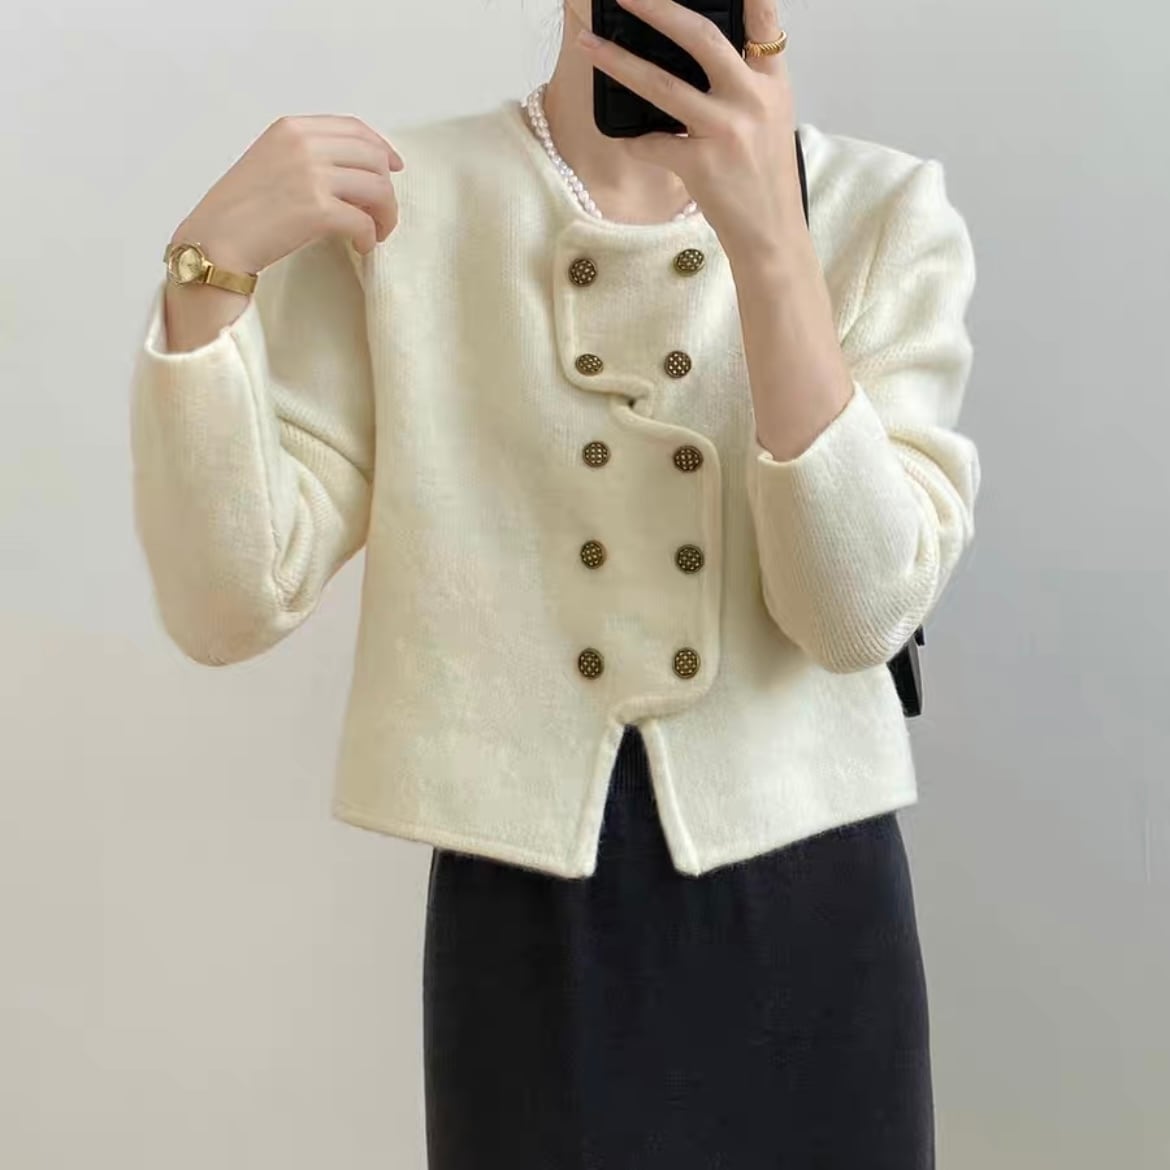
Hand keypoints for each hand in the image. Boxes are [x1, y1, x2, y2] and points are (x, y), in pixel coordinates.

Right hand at [171, 114, 405, 275]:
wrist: (214, 241)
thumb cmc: (241, 211)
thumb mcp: (272, 163)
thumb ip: (310, 157)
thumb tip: (358, 174)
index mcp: (292, 128)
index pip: (354, 128)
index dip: (382, 148)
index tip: (394, 168)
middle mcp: (303, 144)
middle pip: (373, 158)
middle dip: (386, 189)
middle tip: (382, 215)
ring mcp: (311, 175)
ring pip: (378, 189)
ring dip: (385, 216)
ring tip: (375, 234)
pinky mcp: (317, 210)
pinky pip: (364, 222)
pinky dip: (370, 237)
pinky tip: (361, 248)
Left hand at [577, 0, 800, 263]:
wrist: (772, 235)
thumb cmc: (765, 178)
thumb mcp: (772, 118)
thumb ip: (746, 81)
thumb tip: (701, 48)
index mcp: (771, 83)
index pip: (763, 20)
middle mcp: (751, 100)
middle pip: (700, 37)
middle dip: (656, 9)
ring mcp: (726, 131)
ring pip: (662, 85)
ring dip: (619, 62)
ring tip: (590, 45)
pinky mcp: (702, 165)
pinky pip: (653, 143)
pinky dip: (636, 142)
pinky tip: (630, 142)